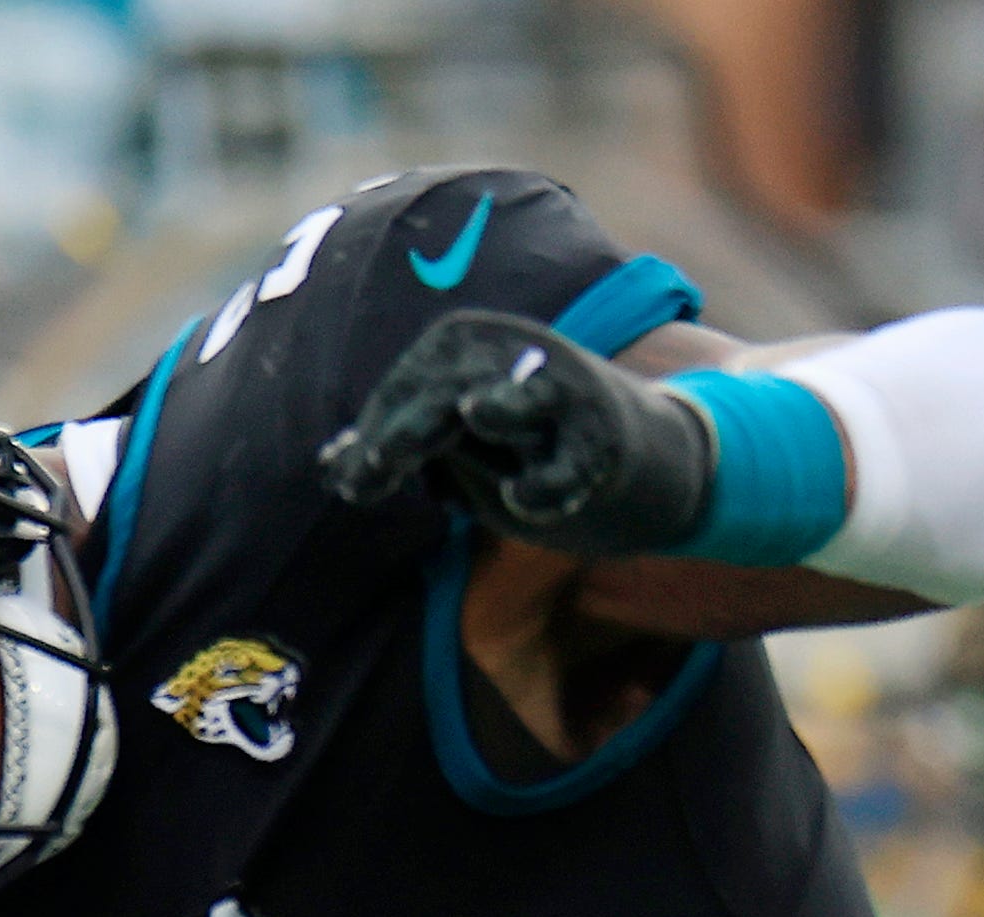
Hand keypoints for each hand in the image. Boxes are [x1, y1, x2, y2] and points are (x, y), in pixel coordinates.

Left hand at [324, 313, 723, 555]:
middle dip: (412, 425)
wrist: (654, 461)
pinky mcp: (609, 444)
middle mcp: (525, 357)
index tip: (349, 474)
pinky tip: (525, 502)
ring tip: (473, 415)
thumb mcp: (465, 448)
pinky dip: (553, 482)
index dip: (380, 423)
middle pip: (459, 382)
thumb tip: (329, 462)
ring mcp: (572, 398)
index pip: (416, 379)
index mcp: (480, 347)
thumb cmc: (541, 448)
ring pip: (530, 397)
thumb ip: (406, 446)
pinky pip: (577, 463)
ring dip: (501, 409)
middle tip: (374, 470)